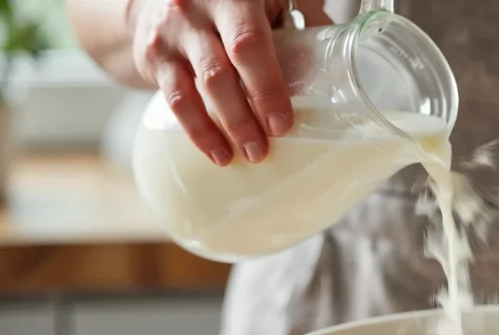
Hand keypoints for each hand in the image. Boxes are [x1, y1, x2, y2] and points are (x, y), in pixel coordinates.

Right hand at [126, 0, 328, 164]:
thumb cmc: (232, 0)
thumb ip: (297, 20)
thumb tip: (346, 66)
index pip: (249, 43)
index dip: (267, 87)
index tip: (282, 124)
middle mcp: (198, 6)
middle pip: (222, 71)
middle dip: (245, 117)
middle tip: (265, 150)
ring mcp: (172, 30)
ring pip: (196, 88)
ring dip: (224, 128)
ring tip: (248, 156)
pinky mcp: (152, 54)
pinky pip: (175, 98)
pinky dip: (198, 130)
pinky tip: (218, 152)